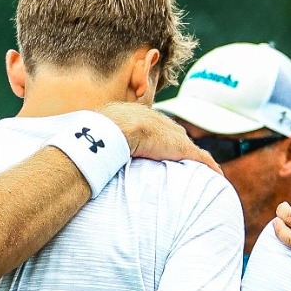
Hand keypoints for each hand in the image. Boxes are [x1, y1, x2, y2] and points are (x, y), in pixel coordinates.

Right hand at [99, 102, 224, 176]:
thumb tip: (74, 151)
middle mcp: (157, 121)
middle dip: (176, 142)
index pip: (151, 125)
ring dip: (193, 155)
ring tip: (199, 166)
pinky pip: (200, 157)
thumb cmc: (97, 131)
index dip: (155, 135)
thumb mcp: (93, 132)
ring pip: (186, 145)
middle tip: (179, 155)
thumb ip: (91, 140)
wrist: (114, 129)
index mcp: (137, 115)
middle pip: (172, 132)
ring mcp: (170, 134)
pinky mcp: (181, 147)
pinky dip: (208, 165)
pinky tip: (216, 175)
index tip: (155, 144)